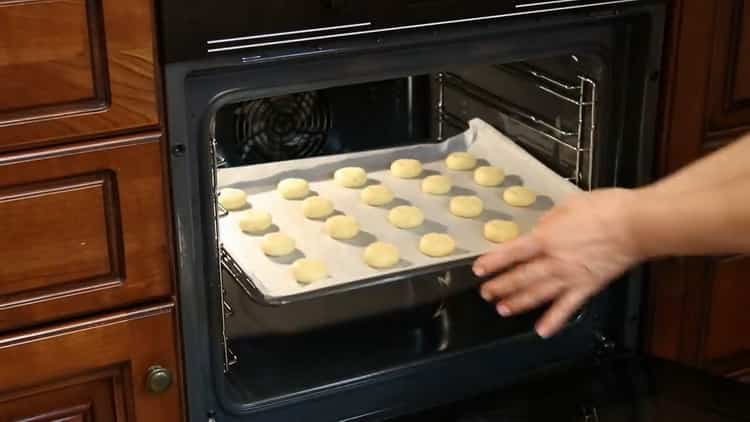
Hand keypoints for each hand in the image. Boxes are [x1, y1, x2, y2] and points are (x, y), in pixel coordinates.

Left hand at [473, 188, 642, 337]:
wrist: (637, 224)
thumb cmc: (606, 208)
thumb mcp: (569, 205)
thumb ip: (551, 220)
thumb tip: (540, 228)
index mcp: (547, 238)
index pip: (512, 252)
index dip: (493, 262)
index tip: (478, 269)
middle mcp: (554, 260)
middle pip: (521, 276)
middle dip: (500, 286)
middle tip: (485, 292)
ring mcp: (570, 276)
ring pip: (538, 293)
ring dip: (518, 302)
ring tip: (502, 310)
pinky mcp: (588, 286)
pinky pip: (568, 307)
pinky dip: (554, 320)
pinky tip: (542, 330)